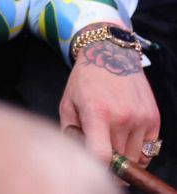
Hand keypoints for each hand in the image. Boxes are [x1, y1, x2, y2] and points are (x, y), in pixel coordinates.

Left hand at [59, 34, 159, 166]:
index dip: (96, 167)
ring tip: (110, 141)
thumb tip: (78, 156)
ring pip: (134, 158)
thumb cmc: (84, 81)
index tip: (92, 166)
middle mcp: (122, 117)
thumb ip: (70, 133)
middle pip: (118, 160)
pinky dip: (137, 151)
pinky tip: (124, 139)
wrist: (110, 54)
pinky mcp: (154, 118)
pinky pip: (149, 149)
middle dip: (107, 161)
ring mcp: (141, 118)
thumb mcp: (67, 104)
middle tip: (98, 150)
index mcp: (97, 113)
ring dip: (123, 157)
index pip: (102, 156)